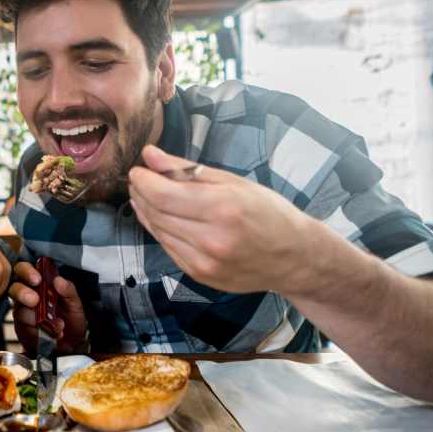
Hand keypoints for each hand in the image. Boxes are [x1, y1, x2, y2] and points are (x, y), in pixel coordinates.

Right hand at [8, 262, 87, 354]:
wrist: (72, 345)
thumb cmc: (71, 320)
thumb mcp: (75, 303)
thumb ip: (68, 290)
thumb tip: (58, 280)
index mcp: (39, 285)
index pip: (25, 271)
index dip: (27, 272)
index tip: (37, 279)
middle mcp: (27, 297)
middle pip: (14, 288)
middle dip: (23, 292)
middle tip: (35, 300)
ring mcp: (23, 313)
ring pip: (19, 310)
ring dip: (37, 317)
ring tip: (57, 324)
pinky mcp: (22, 329)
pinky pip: (25, 328)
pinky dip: (40, 331)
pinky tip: (52, 333)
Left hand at [128, 145, 317, 295]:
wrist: (295, 258)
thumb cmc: (269, 212)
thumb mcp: (233, 181)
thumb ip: (187, 169)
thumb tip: (150, 156)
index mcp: (223, 209)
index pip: (163, 195)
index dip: (143, 181)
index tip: (137, 170)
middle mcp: (212, 239)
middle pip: (157, 213)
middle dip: (142, 194)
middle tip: (138, 180)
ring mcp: (205, 262)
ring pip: (159, 232)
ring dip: (146, 211)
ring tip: (145, 195)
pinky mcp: (200, 275)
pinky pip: (168, 248)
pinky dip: (159, 230)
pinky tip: (160, 217)